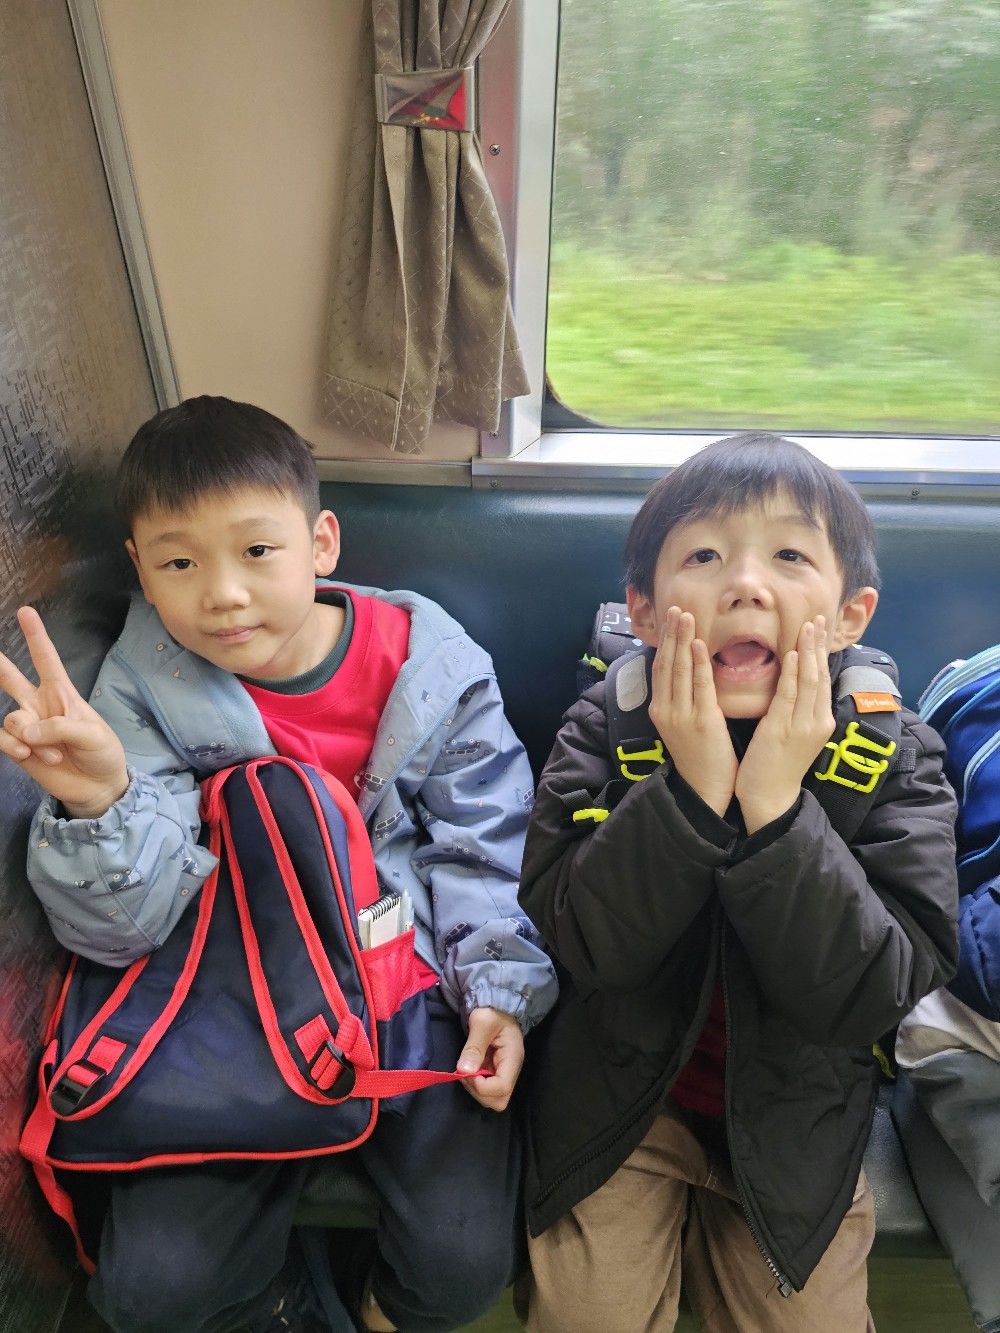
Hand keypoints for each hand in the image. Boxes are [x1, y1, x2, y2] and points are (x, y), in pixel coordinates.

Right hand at [0, 607, 128, 817]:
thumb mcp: (93, 735)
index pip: (47, 660)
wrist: (98, 787)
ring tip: (54, 752)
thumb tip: (29, 730)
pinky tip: (28, 755)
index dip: (36, 636)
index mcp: (63, 693)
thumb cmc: (102, 753)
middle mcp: (40, 705)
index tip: (26, 612)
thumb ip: (61, 727)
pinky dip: (15, 747)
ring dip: (30, 737)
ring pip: (12, 719)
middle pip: (11, 678)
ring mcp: (28, 727)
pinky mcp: (19, 748)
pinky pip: (4, 739)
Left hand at [456, 1006, 524, 1110]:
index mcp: (513, 1058)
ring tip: (466, 1069)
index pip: (502, 1088)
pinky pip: (486, 1089)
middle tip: (466, 1072)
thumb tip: (464, 1071)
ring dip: (475, 1089)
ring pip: (492, 1098)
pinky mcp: (495, 1072)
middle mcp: (511, 1070)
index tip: (468, 1072)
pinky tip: (469, 1068)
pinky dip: (474, 1084)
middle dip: (478, 1092)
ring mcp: (504, 1072)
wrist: (497, 1003)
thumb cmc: (492, 1010)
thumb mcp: (481, 1022)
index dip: (481, 1087)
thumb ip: (474, 1047)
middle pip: (499, 1100)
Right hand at [648, 607, 737, 816]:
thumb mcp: (683, 725)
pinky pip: (699, 687)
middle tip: (676, 607)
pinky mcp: (701, 722)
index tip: (671, 617)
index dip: (666, 641)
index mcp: (660, 709)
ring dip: (682, 640)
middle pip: (666, 663)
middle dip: (671, 633)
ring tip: (685, 615)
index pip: (661, 668)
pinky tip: (698, 644)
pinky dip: (698, 664)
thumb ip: (684, 699)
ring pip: (679, 670)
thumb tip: (690, 672)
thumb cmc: (701, 756)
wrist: (705, 790)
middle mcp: (665, 709)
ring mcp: (680, 716)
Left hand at [735, 616, 834, 833]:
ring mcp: (802, 726)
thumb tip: (794, 681)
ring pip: (808, 681)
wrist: (769, 797)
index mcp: (820, 721)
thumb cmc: (777, 764)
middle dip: (819, 645)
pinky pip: (788, 696)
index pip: (822, 679)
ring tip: (808, 626)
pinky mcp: (783, 730)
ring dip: (807, 651)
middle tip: (818, 618)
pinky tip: (790, 654)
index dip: (821, 652)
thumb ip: (798, 708)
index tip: (819, 628)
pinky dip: (791, 673)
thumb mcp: (794, 732)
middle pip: (820, 675)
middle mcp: (817, 721)